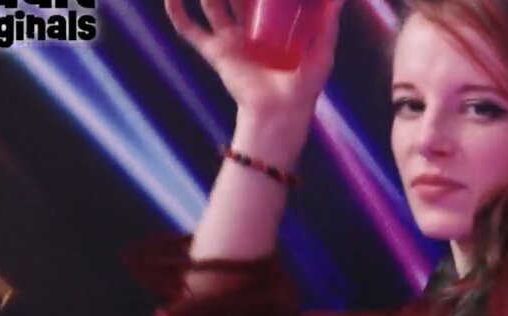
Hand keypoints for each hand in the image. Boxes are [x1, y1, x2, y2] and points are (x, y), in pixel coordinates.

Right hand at [166, 0, 346, 129]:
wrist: (280, 112)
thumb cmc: (304, 86)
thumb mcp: (322, 52)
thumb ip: (329, 25)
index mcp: (271, 29)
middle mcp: (248, 31)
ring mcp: (229, 40)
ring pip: (211, 5)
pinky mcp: (215, 52)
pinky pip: (190, 31)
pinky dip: (177, 13)